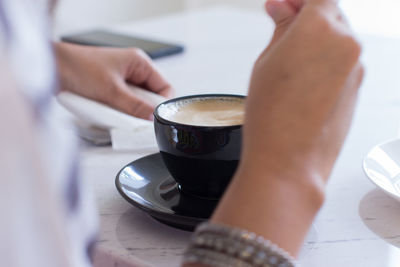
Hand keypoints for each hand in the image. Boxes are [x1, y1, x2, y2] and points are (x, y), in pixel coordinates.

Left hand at [55, 43, 172, 119]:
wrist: (51, 67)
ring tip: (118, 115)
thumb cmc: (78, 67)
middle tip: (134, 120)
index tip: (155, 119)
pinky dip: (118, 112)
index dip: (162, 104)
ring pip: (136, 103)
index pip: (164, 87)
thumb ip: (134, 106)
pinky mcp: (110, 90)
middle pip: (150, 97)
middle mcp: (132, 70)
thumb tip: (152, 118)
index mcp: (139, 63)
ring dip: (129, 112)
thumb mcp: (111, 90)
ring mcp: (121, 81)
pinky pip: (122, 105)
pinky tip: (110, 114)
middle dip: (143, 110)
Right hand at [211, 0, 363, 256]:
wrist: (289, 160)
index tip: (281, 5)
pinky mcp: (357, 87)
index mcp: (321, 27)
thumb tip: (283, 10)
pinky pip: (341, 61)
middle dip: (304, 14)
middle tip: (279, 24)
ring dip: (315, 39)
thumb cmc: (272, 116)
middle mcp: (347, 42)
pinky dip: (324, 60)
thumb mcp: (266, 62)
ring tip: (287, 58)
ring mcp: (357, 66)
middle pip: (330, 13)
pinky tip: (302, 77)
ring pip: (337, 37)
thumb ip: (281, 29)